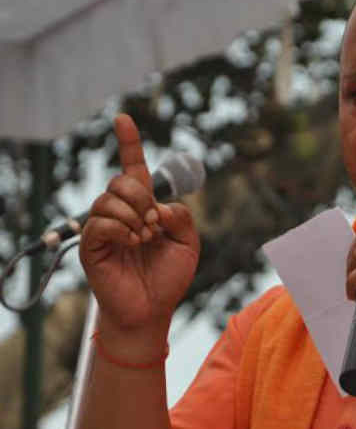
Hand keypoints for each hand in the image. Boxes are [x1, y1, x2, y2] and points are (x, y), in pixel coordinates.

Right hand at [80, 114, 199, 346]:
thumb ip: (182, 217)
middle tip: (154, 224)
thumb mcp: (189, 243)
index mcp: (144, 208)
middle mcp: (121, 213)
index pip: (134, 169)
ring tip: (144, 238)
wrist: (153, 310)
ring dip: (132, 215)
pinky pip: (100, 223)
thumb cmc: (169, 278)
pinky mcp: (91, 246)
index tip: (123, 118)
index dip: (130, 143)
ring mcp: (104, 229)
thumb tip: (159, 206)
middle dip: (141, 197)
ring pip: (107, 199)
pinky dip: (121, 230)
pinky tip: (132, 243)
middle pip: (120, 180)